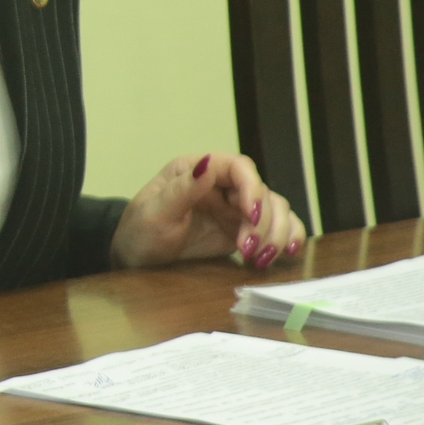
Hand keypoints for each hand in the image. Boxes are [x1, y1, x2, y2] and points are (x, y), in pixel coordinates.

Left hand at [109, 152, 308, 269]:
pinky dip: (286, 239)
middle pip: (262, 191)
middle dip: (263, 221)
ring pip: (275, 210)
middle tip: (248, 249)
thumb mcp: (155, 213)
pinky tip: (285, 253)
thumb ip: (183, 190)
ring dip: (276, 233)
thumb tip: (208, 164)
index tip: (251, 214)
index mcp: (196, 170)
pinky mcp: (243, 230)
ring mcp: (234, 208)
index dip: (251, 188)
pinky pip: (276, 228)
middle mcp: (220, 185)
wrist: (137, 260)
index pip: (237, 167)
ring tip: (259, 258)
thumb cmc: (140, 232)